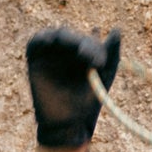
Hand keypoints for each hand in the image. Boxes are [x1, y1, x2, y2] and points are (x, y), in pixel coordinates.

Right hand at [26, 24, 120, 148]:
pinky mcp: (35, 61)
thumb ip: (111, 52)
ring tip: (74, 49)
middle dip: (80, 43)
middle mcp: (66, 52)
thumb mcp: (105, 75)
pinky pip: (35, 43)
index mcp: (83, 53)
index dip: (93, 45)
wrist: (69, 123)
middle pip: (71, 35)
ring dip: (65, 38)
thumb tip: (117, 28)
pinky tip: (51, 40)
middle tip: (86, 57)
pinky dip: (41, 38)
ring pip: (55, 36)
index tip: (99, 63)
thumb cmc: (88, 102)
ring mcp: (50, 55)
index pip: (86, 39)